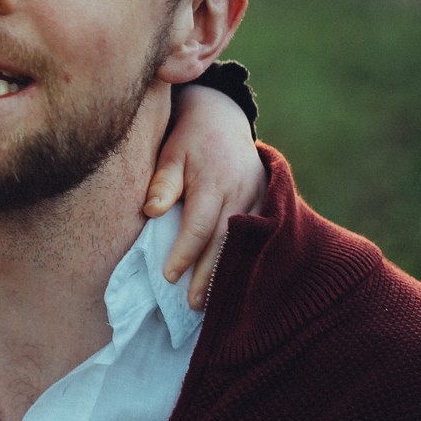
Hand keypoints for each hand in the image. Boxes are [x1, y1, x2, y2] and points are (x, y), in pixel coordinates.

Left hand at [144, 83, 265, 308]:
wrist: (222, 116)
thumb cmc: (188, 138)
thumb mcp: (170, 153)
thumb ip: (163, 182)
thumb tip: (151, 211)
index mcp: (215, 182)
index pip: (199, 227)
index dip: (184, 254)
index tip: (168, 276)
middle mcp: (242, 192)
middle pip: (225, 243)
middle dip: (208, 276)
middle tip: (193, 305)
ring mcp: (259, 197)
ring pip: (246, 244)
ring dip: (231, 273)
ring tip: (212, 302)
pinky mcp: (268, 201)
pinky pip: (260, 236)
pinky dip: (248, 259)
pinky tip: (237, 280)